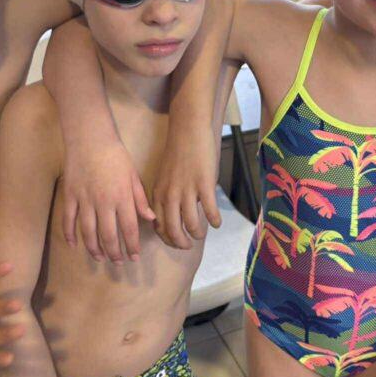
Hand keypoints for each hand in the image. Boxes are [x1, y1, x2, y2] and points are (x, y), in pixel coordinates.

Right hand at [61, 139, 154, 262]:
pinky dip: (70, 235)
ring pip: (88, 232)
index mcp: (122, 197)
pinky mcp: (70, 196)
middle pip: (108, 235)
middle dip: (114, 253)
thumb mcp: (133, 176)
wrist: (90, 139)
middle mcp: (103, 202)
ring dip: (94, 249)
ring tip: (100, 258)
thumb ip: (140, 199)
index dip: (132, 246)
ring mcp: (84, 200)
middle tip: (118, 262)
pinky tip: (75, 245)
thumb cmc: (116, 156)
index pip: (128, 229)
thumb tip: (150, 218)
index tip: (134, 257)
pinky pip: (68, 221)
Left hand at [151, 131, 221, 249]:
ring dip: (197, 233)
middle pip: (173, 230)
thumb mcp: (165, 177)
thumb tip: (176, 216)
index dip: (168, 239)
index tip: (176, 242)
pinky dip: (214, 221)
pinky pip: (209, 210)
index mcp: (158, 194)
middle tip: (188, 246)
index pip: (159, 226)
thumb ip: (167, 196)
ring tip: (202, 234)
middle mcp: (170, 195)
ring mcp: (187, 190)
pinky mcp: (204, 184)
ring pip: (191, 224)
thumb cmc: (178, 153)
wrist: (188, 130)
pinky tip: (216, 223)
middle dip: (181, 243)